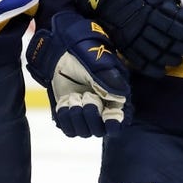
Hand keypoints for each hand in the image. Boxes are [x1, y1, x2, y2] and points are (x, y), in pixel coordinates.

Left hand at [25, 11, 131, 137]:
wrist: (61, 50)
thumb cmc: (83, 54)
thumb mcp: (98, 65)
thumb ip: (109, 82)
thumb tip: (121, 99)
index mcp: (114, 98)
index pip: (119, 122)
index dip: (114, 124)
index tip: (107, 116)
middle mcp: (101, 109)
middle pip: (100, 131)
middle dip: (91, 115)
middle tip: (86, 96)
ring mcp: (84, 113)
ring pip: (84, 132)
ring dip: (76, 117)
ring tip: (73, 98)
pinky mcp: (69, 115)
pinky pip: (68, 129)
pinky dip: (65, 118)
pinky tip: (65, 102)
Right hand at [76, 0, 182, 76]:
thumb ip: (167, 0)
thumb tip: (180, 12)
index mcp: (152, 9)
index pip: (176, 27)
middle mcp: (143, 24)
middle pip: (168, 42)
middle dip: (182, 48)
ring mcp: (132, 35)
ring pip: (155, 53)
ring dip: (169, 59)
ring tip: (177, 60)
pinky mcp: (122, 42)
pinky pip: (138, 60)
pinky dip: (151, 68)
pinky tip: (161, 70)